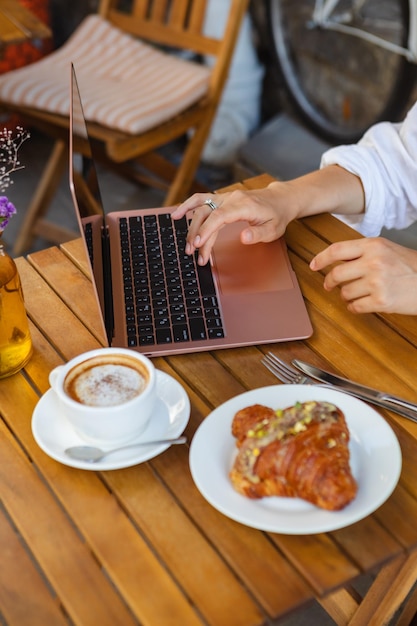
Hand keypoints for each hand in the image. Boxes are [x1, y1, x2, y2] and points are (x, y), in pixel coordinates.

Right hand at [171, 183, 298, 264]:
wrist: (279, 199)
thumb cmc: (276, 216)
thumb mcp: (274, 230)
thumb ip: (258, 234)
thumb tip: (243, 237)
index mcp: (244, 205)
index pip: (220, 216)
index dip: (207, 229)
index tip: (198, 244)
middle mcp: (232, 198)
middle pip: (207, 214)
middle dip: (198, 235)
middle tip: (194, 255)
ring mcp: (225, 197)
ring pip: (201, 208)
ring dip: (192, 227)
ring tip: (187, 246)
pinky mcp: (221, 199)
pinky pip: (201, 200)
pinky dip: (187, 206)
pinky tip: (176, 215)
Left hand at [310, 237, 416, 313]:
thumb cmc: (411, 267)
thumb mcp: (387, 249)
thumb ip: (363, 252)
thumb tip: (336, 261)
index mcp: (374, 245)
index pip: (337, 250)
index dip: (321, 258)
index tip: (313, 265)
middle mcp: (374, 262)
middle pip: (336, 274)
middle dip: (329, 282)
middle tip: (329, 285)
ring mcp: (377, 282)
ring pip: (345, 292)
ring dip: (346, 296)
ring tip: (356, 294)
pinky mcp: (381, 301)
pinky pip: (355, 307)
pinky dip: (354, 307)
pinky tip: (361, 304)